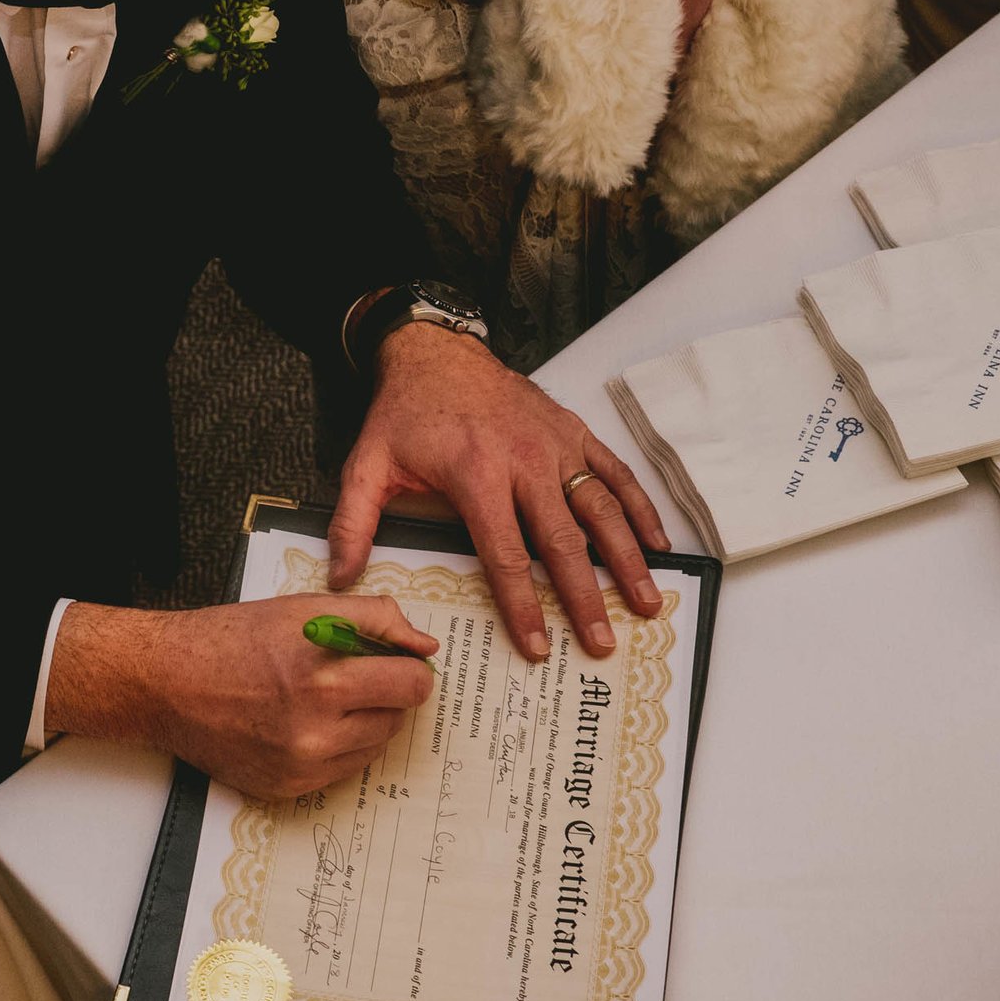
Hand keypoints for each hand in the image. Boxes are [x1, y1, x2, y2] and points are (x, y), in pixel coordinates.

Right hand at [51, 593, 437, 799]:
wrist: (165, 684)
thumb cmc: (231, 639)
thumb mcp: (303, 608)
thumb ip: (375, 618)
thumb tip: (426, 647)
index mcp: (322, 676)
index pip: (412, 683)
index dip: (407, 667)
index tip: (392, 660)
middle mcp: (315, 729)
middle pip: (399, 717)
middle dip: (385, 692)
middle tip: (351, 676)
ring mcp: (302, 766)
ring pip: (375, 745)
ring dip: (363, 721)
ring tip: (320, 698)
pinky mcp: (288, 789)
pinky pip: (344, 770)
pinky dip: (336, 746)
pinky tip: (301, 722)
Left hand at [327, 323, 669, 662]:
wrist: (436, 353)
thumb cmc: (405, 414)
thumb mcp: (368, 465)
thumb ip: (354, 523)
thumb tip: (343, 576)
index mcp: (476, 476)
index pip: (507, 556)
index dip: (524, 606)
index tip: (539, 646)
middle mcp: (524, 462)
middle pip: (564, 543)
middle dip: (586, 598)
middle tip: (603, 643)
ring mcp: (556, 446)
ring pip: (602, 510)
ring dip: (627, 560)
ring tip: (647, 603)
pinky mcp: (573, 432)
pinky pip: (616, 473)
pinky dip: (640, 508)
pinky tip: (657, 544)